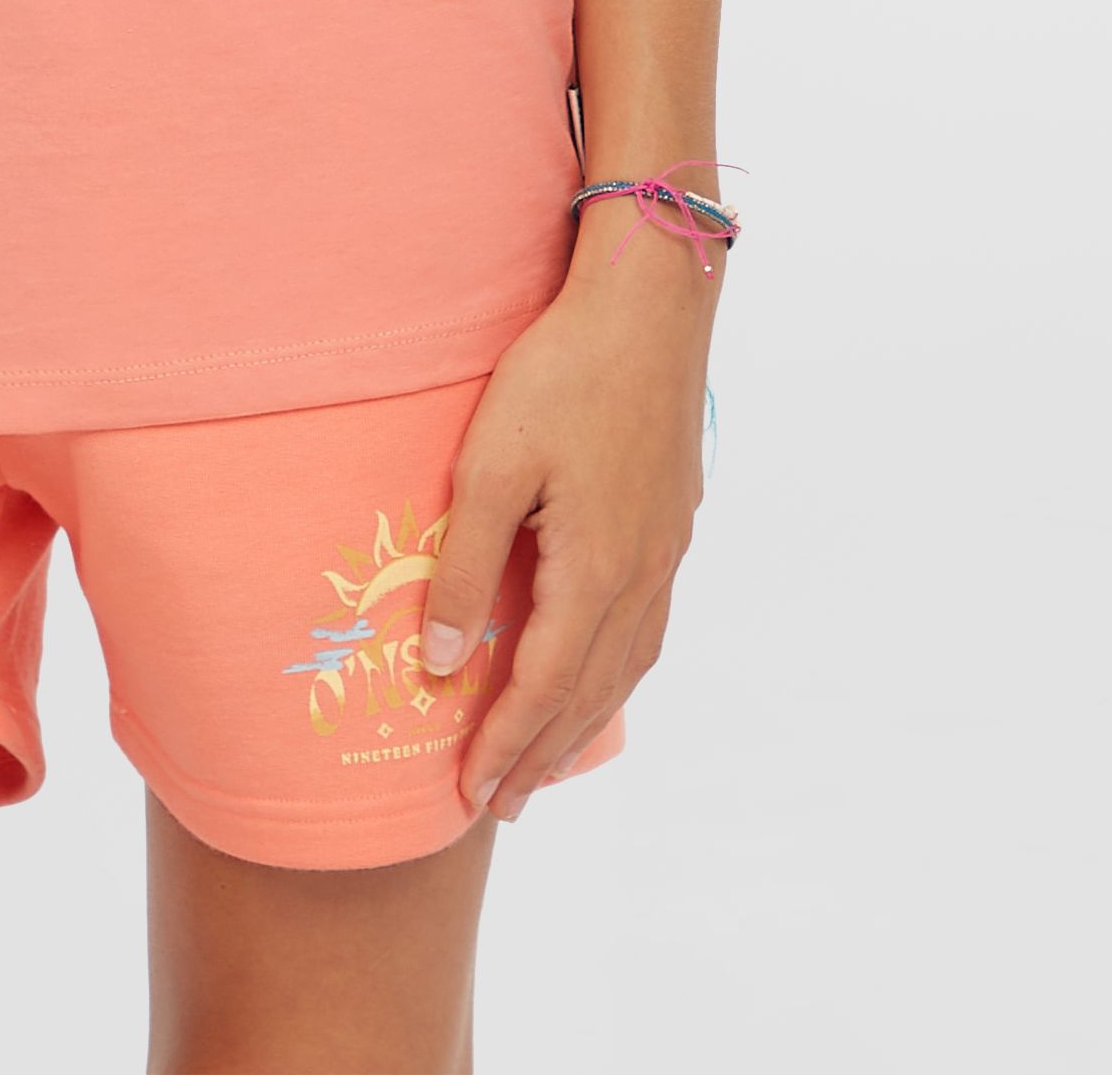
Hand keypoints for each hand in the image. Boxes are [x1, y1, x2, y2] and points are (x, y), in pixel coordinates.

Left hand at [419, 231, 716, 821]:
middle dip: (543, 755)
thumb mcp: (490, 466)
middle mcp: (641, 577)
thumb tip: (439, 663)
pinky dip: (616, 673)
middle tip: (503, 806)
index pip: (542, 689)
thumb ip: (464, 568)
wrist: (649, 305)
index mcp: (595, 572)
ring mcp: (666, 552)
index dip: (504, 747)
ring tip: (546, 761)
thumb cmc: (560, 373)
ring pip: (626, 667)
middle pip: (589, 694)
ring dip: (583, 721)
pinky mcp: (673, 523)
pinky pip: (646, 630)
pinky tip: (600, 671)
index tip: (470, 795)